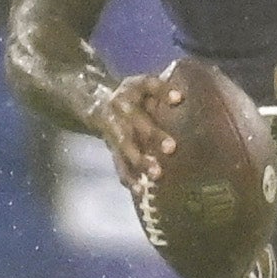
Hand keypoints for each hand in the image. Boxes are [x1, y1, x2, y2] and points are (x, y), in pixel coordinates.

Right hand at [94, 70, 179, 189]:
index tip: (180, 99)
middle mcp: (120, 109)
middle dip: (154, 135)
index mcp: (132, 89)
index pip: (149, 86)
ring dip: (140, 161)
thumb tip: (181, 98)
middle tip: (172, 148)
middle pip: (136, 122)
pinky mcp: (112, 149)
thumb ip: (161, 91)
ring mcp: (113, 130)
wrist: (95, 102)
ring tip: (156, 174)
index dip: (163, 91)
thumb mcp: (144, 86)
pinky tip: (140, 191)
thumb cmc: (134, 95)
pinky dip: (129, 178)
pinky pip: (119, 164)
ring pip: (125, 146)